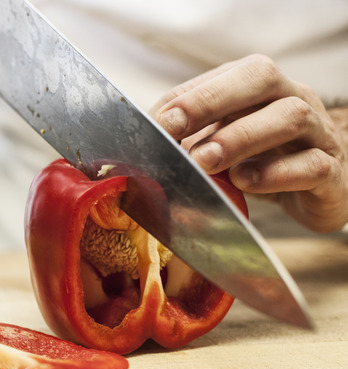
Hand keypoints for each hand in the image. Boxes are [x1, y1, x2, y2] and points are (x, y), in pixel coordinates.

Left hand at [151, 54, 347, 232]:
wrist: (317, 190)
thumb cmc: (260, 161)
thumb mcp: (219, 144)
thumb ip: (187, 139)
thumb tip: (141, 145)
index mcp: (259, 87)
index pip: (224, 76)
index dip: (188, 97)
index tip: (157, 123)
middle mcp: (292, 98)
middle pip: (261, 77)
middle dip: (210, 101)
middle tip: (174, 132)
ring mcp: (318, 133)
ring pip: (291, 115)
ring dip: (241, 137)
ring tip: (205, 161)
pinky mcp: (332, 172)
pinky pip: (313, 165)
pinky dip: (275, 174)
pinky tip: (245, 181)